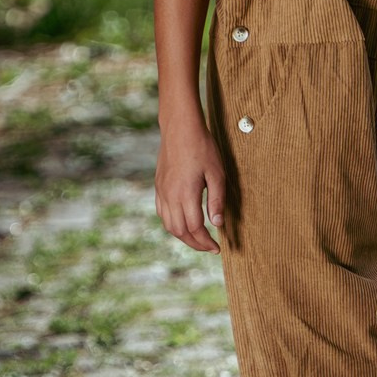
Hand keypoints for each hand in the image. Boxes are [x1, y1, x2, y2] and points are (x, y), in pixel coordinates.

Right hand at [156, 120, 225, 252]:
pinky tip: (184, 224)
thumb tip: (217, 224)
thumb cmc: (202, 148)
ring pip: (169, 225)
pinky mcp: (158, 186)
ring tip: (198, 239)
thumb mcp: (217, 173)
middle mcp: (170, 196)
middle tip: (209, 247)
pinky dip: (173, 224)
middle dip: (195, 244)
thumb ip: (217, 200)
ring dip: (183, 236)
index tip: (217, 248)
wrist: (180, 128)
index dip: (206, 242)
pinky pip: (162, 213)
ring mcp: (162, 191)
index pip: (195, 228)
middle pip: (180, 231)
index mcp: (186, 194)